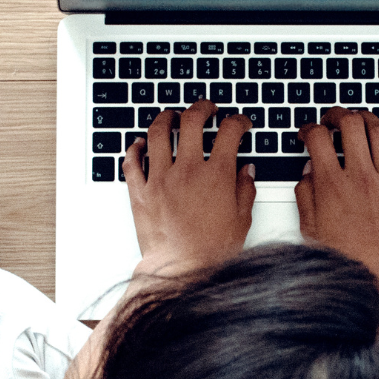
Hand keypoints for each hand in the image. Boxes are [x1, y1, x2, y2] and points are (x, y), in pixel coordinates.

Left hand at [123, 100, 255, 275]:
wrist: (181, 270)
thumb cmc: (211, 251)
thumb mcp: (241, 219)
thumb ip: (245, 189)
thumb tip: (247, 170)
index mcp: (216, 175)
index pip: (229, 131)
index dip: (238, 121)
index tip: (239, 124)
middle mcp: (187, 170)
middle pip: (192, 120)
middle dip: (202, 108)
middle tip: (207, 109)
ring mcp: (160, 179)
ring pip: (158, 133)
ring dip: (166, 118)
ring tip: (171, 116)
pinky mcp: (140, 192)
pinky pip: (132, 161)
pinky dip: (134, 148)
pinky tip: (140, 144)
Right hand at [293, 108, 378, 291]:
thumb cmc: (345, 259)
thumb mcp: (310, 229)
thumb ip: (306, 195)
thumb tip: (308, 173)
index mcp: (333, 186)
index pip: (318, 138)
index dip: (308, 129)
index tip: (308, 134)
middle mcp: (361, 178)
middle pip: (351, 124)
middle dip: (337, 115)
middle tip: (333, 119)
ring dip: (367, 120)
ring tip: (360, 122)